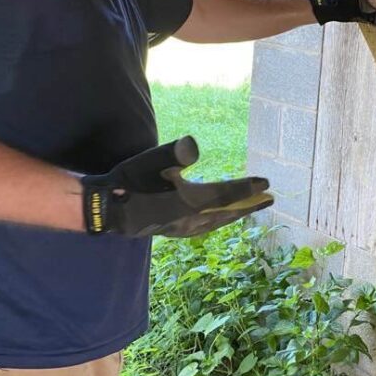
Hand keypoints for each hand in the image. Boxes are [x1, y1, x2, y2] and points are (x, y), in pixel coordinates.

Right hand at [81, 136, 272, 237]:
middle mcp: (191, 218)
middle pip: (228, 212)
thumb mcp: (152, 160)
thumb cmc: (130, 181)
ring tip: (248, 207)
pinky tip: (217, 219)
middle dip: (249, 204)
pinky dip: (219, 221)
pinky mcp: (173, 231)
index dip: (247, 188)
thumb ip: (176, 153)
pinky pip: (206, 227)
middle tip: (269, 199)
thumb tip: (193, 144)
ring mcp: (182, 228)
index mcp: (190, 201)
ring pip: (217, 222)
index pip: (226, 194)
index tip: (265, 182)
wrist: (106, 208)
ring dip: (235, 214)